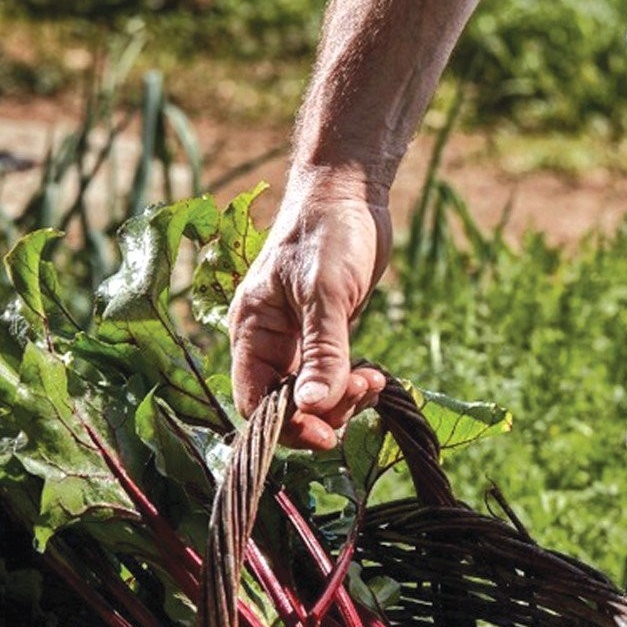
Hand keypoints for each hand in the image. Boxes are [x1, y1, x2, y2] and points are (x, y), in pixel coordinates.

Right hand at [228, 184, 391, 449]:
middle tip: (360, 394)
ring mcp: (297, 341)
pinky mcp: (325, 337)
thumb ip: (322, 353)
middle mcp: (269, 342)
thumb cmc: (328, 232)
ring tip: (374, 381)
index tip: (326, 434)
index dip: (285, 426)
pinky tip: (375, 377)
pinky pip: (332, 379)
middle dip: (322, 413)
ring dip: (342, 401)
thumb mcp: (325, 293)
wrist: (349, 192)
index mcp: (251, 331)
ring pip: (312, 397)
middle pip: (284, 406)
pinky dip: (353, 386)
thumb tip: (312, 409)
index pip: (253, 401)